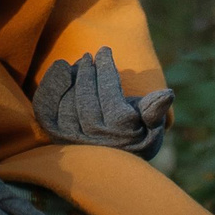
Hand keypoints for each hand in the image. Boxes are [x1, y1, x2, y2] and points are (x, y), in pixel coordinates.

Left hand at [32, 48, 172, 158]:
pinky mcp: (55, 138)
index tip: (105, 50)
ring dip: (71, 79)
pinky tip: (60, 68)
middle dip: (88, 73)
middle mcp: (94, 139)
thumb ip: (155, 110)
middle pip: (85, 99)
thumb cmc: (137, 137)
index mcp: (120, 132)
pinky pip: (46, 111)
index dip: (106, 69)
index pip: (109, 94)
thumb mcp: (152, 126)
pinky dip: (49, 88)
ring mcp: (71, 140)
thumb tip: (168, 94)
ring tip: (80, 63)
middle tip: (90, 55)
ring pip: (66, 104)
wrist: (114, 165)